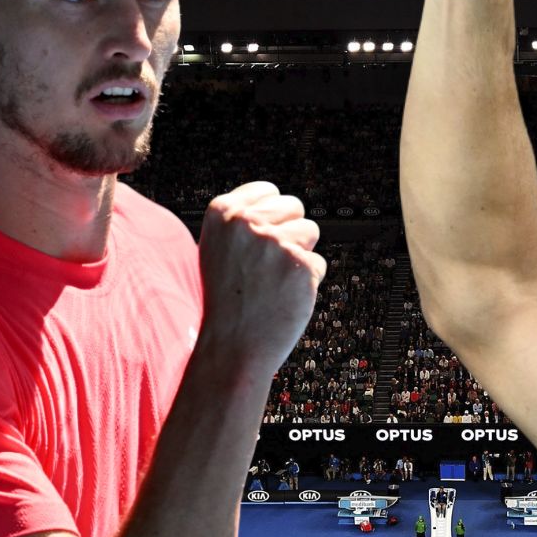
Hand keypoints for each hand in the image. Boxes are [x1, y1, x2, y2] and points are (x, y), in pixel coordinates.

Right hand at [197, 182, 324, 373]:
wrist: (231, 345)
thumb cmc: (226, 300)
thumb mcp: (218, 248)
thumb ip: (243, 220)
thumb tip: (278, 201)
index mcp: (222, 212)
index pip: (268, 191)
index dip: (271, 217)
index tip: (260, 240)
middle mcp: (248, 222)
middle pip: (294, 206)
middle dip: (289, 232)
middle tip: (268, 264)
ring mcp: (275, 242)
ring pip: (310, 231)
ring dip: (300, 256)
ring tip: (274, 280)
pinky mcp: (301, 265)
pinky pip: (319, 263)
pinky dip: (308, 282)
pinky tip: (283, 296)